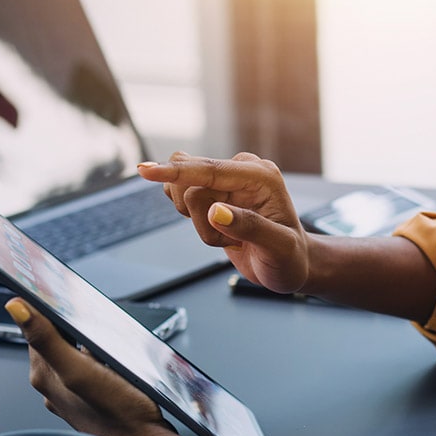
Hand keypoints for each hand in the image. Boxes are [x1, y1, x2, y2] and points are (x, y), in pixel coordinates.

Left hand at [3, 298, 174, 435]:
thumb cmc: (116, 414)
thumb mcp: (79, 370)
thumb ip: (47, 339)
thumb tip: (16, 309)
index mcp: (45, 376)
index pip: (36, 330)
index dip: (47, 310)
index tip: (60, 296)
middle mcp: (54, 387)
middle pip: (56, 341)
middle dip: (72, 328)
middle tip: (92, 320)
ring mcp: (73, 395)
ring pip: (76, 355)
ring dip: (89, 345)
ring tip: (107, 344)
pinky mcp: (93, 401)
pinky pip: (92, 370)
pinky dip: (101, 361)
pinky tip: (115, 364)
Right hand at [138, 151, 309, 293]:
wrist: (290, 265)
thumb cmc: (290, 259)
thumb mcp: (278, 249)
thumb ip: (249, 228)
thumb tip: (216, 211)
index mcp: (260, 176)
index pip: (209, 170)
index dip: (176, 172)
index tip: (144, 171)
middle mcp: (242, 171)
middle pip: (190, 181)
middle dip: (199, 219)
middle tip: (228, 238)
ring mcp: (227, 181)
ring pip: (184, 194)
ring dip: (200, 226)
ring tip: (230, 239)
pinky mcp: (215, 192)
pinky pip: (184, 201)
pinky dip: (197, 224)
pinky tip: (220, 232)